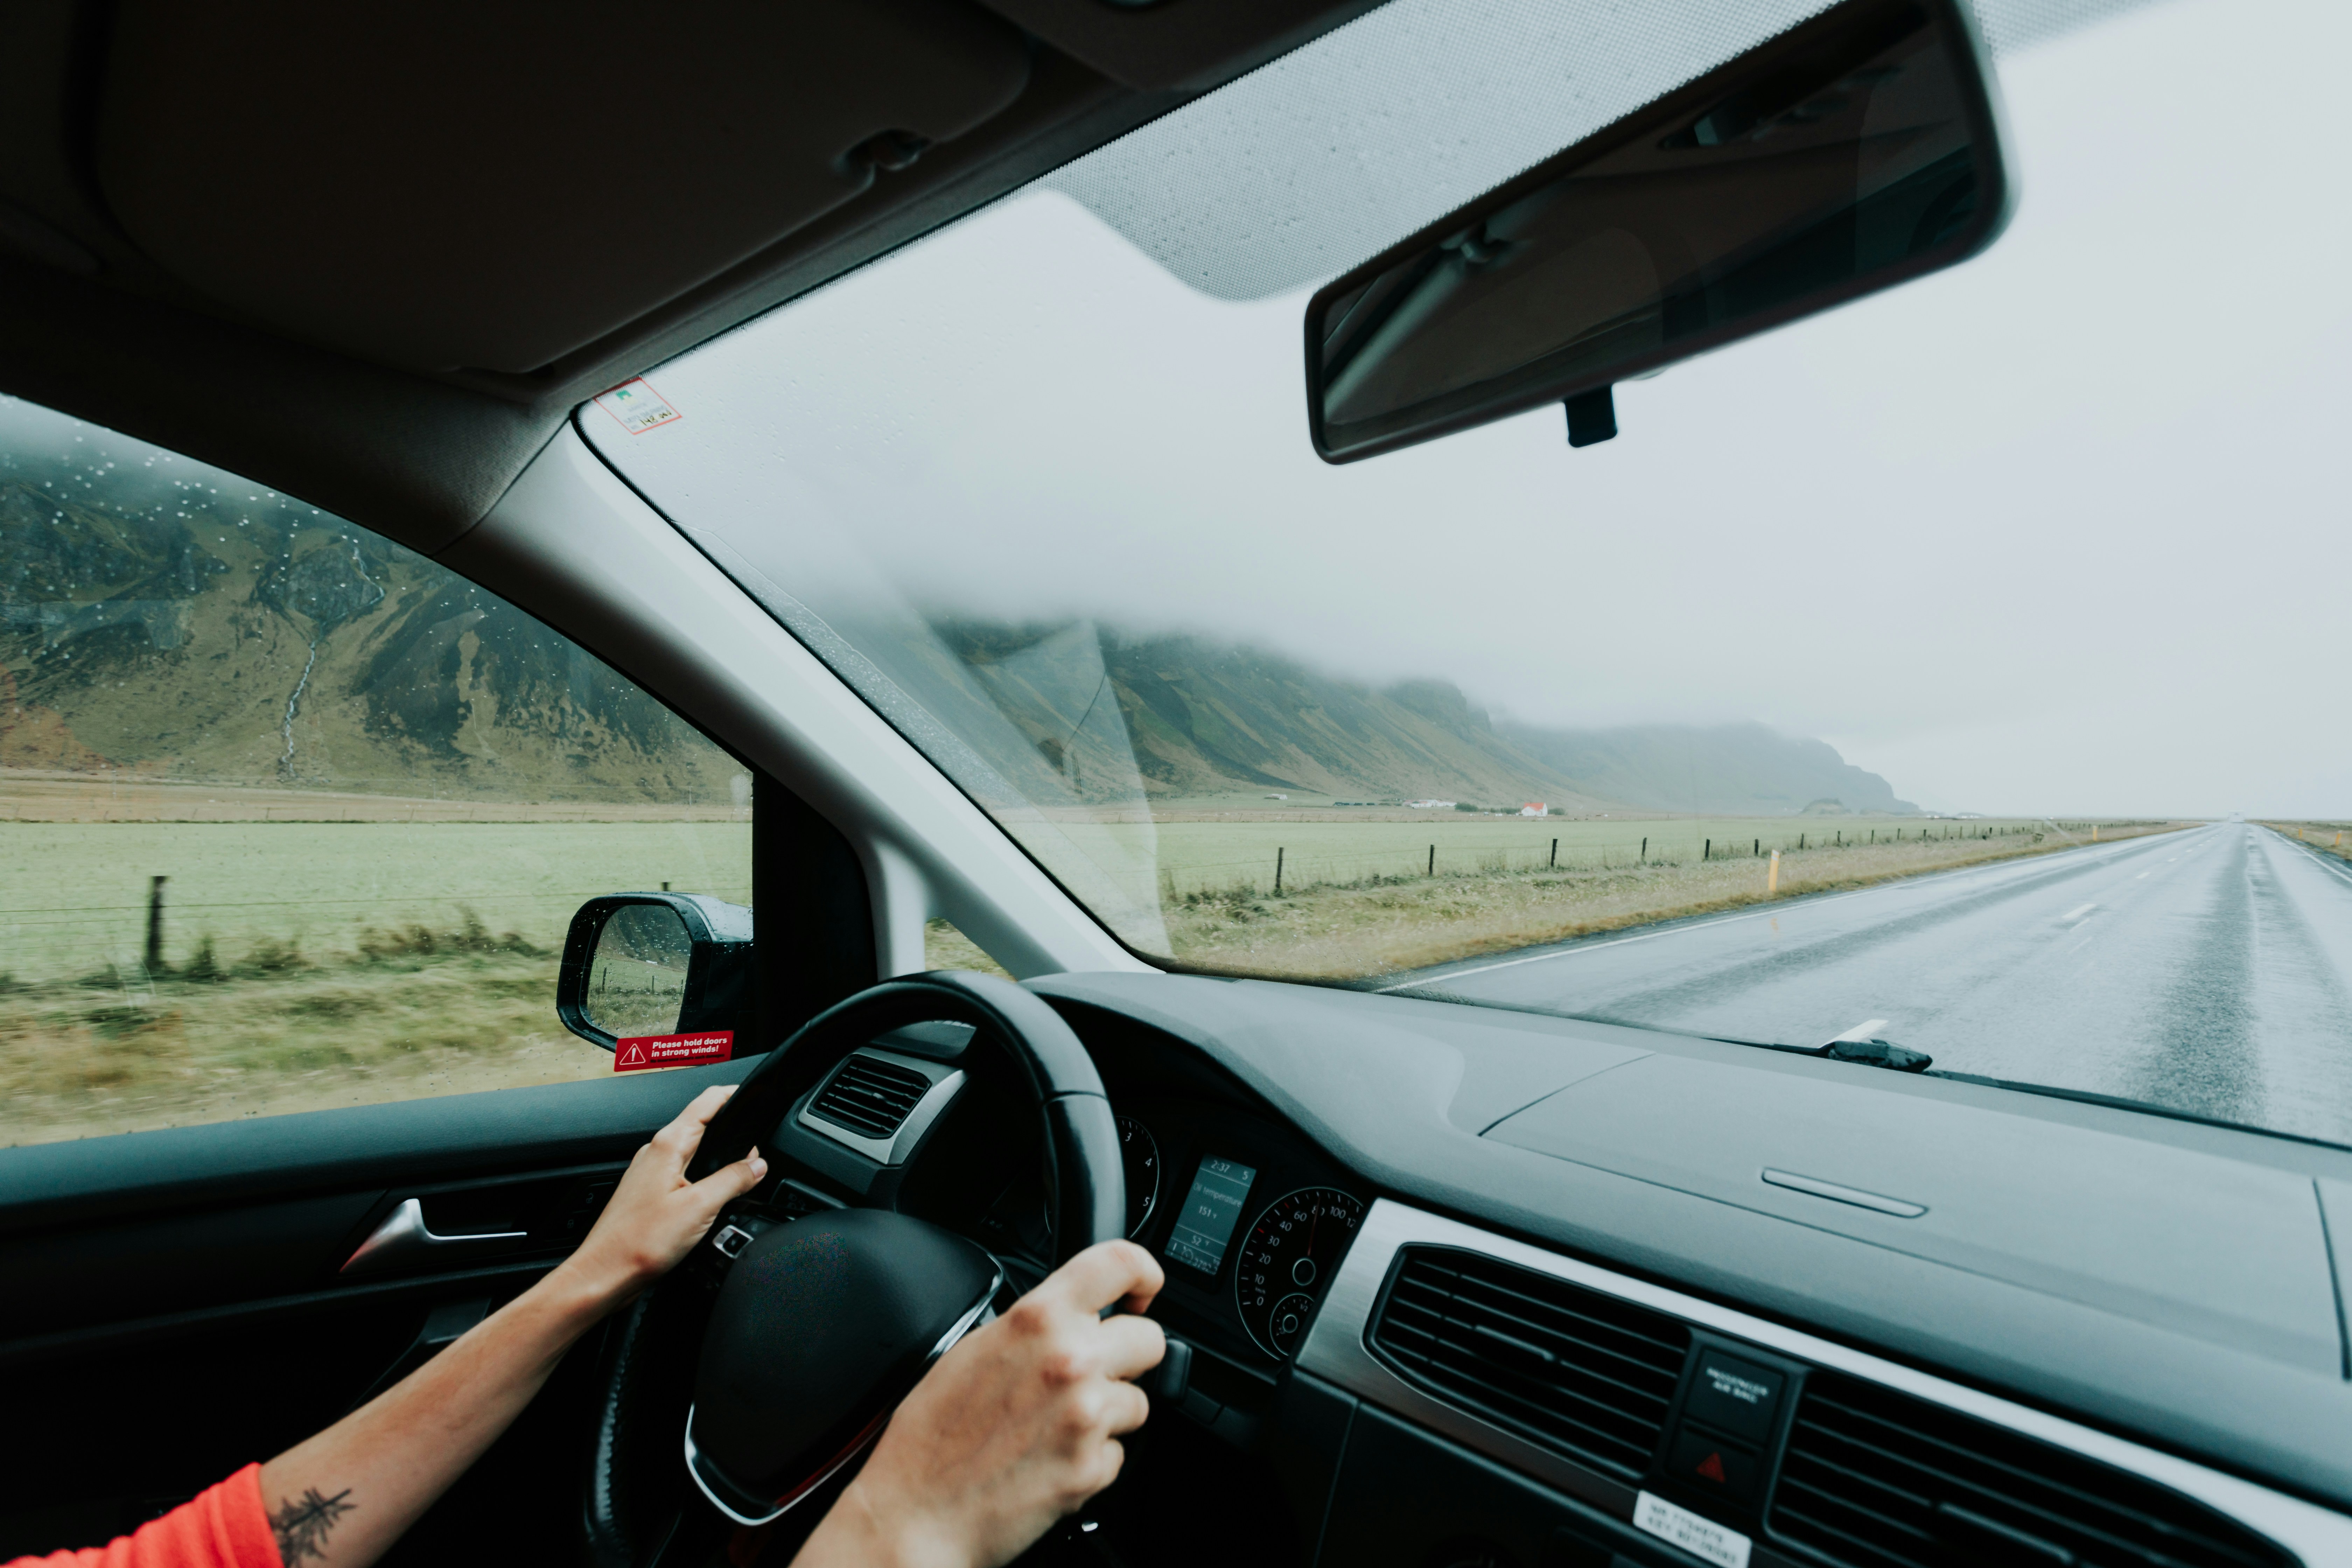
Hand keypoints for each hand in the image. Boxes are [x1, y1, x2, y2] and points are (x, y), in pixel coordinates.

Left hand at [555, 1084, 767, 1310]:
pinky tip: (711, 1197)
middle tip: (756, 1149)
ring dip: (717, 1155)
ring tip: (739, 1171)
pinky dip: (703, 1175)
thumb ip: (733, 1180)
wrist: (604, 1274)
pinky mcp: (648, 1193)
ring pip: (691, 1150)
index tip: (751, 1094)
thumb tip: (757, 1165)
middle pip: (700, 1124)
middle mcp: (655, 1153)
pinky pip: (682, 1172)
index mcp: (668, 1145)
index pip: (706, 1103)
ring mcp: (649, 1173)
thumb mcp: (701, 1207)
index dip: (732, 1095)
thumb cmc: (639, 1243)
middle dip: (730, 1130)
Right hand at [797, 1240, 1166, 1567]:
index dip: (1142, 1275)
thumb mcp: (974, 1349)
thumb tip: (1072, 1317)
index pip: (1120, 1264)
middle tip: (1092, 1375)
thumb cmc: (931, 1437)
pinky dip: (1092, 1459)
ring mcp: (1086, 1416)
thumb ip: (1034, 1326)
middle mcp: (1070, 1360)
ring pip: (1137, 1401)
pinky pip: (1118, 1453)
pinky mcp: (1092, 1468)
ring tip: (1054, 1427)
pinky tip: (1049, 1460)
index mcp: (1037, 1320)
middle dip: (1127, 1357)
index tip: (1141, 1293)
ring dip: (1108, 1413)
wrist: (916, 1513)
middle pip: (1149, 1339)